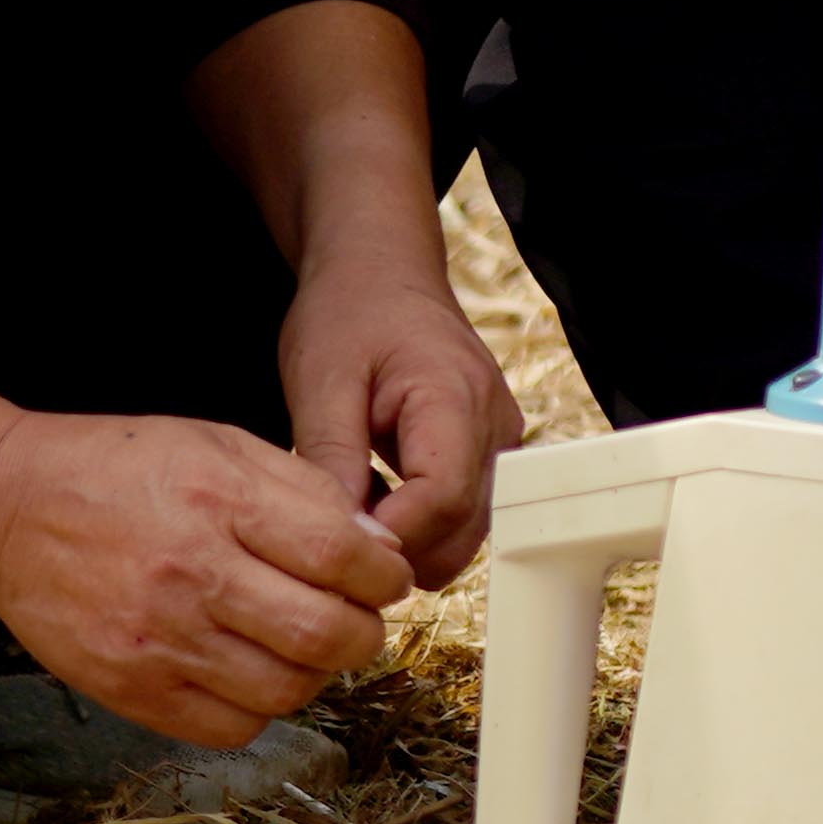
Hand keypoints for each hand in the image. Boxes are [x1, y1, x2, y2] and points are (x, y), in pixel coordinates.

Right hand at [0, 408, 420, 747]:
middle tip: (357, 621)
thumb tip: (379, 550)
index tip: (385, 580)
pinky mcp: (128, 688)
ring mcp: (158, 639)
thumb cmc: (118, 468)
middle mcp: (191, 574)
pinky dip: (260, 708)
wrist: (3, 509)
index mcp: (220, 501)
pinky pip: (231, 726)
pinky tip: (251, 671)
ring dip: (316, 674)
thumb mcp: (218, 444)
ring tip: (303, 646)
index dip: (384, 578)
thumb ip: (304, 491)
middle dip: (364, 634)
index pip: (341, 557)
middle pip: (325, 635)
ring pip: (285, 688)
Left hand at [282, 263, 522, 592]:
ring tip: (354, 507)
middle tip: (336, 536)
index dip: (391, 536)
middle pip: (465, 529)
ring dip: (411, 540)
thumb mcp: (320, 382)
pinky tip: (378, 498)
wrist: (381, 273)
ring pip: (469, 532)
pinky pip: (466, 514)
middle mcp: (496, 427)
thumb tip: (344, 536)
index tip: (336, 542)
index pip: (443, 499)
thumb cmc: (348, 315)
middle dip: (401, 550)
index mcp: (456, 398)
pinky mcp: (490, 453)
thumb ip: (333, 460)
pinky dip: (421, 524)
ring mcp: (501, 442)